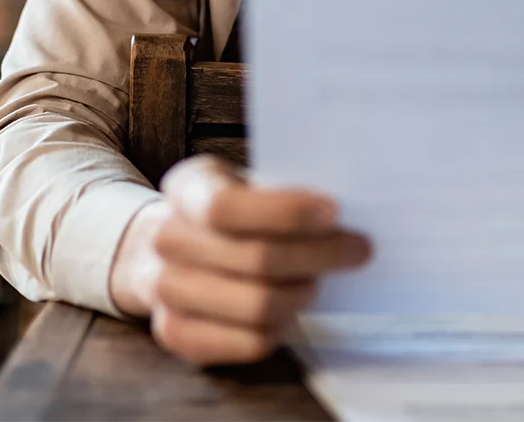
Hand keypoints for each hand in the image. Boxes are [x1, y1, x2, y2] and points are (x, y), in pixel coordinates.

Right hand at [110, 156, 370, 365]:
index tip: (334, 212)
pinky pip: (247, 342)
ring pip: (256, 305)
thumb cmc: (228, 211)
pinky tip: (292, 309)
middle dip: (318, 255)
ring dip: (302, 294)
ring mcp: (165, 290)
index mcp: (187, 188)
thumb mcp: (242, 181)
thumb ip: (278, 189)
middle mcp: (166, 239)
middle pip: (254, 259)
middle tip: (357, 249)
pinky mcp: (175, 334)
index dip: (285, 212)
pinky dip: (281, 328)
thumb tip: (339, 214)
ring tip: (321, 280)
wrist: (169, 248)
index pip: (227, 207)